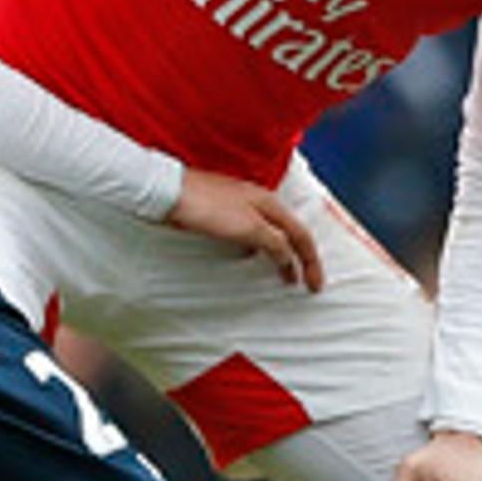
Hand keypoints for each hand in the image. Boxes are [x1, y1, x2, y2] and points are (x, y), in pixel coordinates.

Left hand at [163, 169, 322, 290]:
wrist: (167, 193)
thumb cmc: (206, 206)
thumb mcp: (248, 227)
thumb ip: (273, 242)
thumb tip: (289, 258)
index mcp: (270, 203)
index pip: (301, 235)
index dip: (311, 263)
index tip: (315, 287)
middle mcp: (258, 202)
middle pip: (289, 233)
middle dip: (300, 258)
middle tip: (304, 283)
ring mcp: (239, 207)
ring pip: (269, 233)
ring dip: (279, 254)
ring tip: (282, 274)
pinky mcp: (221, 214)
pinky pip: (249, 234)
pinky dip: (257, 248)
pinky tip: (248, 257)